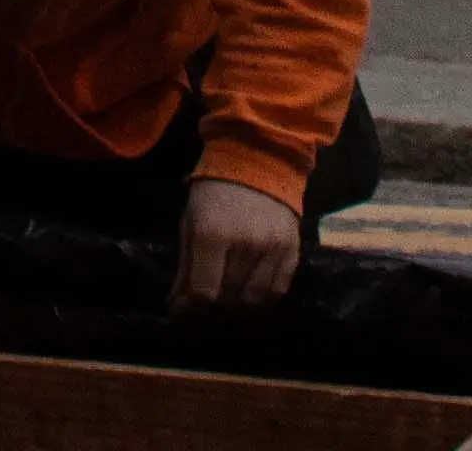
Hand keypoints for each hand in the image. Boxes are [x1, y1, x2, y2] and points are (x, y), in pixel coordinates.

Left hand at [169, 176, 300, 312]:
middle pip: (228, 298)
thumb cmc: (214, 193)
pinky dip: (262, 299)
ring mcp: (272, 249)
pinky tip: (250, 292)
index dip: (192, 307)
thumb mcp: (190, 222)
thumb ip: (185, 266)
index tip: (185, 308)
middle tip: (205, 301)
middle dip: (212, 307)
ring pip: (254, 299)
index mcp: (212, 234)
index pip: (204, 291)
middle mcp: (245, 244)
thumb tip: (178, 306)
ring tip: (227, 298)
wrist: (257, 163)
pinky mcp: (292, 251)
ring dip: (237, 306)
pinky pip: (278, 290)